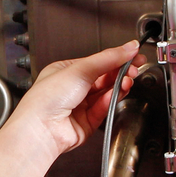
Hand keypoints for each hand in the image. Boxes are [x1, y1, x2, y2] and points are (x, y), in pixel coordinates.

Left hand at [2, 41, 142, 159]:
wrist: (41, 129)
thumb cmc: (46, 98)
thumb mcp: (80, 70)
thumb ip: (108, 58)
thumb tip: (128, 48)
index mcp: (65, 71)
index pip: (96, 62)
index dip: (116, 59)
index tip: (133, 55)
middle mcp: (71, 89)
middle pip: (103, 78)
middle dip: (120, 73)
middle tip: (134, 68)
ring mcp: (79, 106)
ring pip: (105, 94)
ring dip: (118, 86)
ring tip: (127, 81)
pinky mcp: (86, 123)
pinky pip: (103, 109)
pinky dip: (110, 101)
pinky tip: (116, 94)